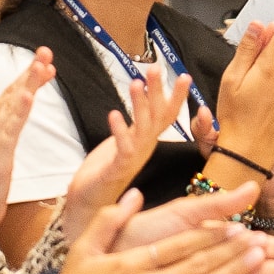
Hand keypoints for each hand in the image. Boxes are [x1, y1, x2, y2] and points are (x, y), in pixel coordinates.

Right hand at [0, 48, 54, 232]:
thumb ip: (2, 139)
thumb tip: (11, 128)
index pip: (8, 97)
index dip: (26, 79)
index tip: (45, 66)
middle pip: (10, 93)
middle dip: (29, 71)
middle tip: (46, 52)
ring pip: (12, 104)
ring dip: (28, 82)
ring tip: (42, 64)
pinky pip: (10, 128)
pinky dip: (20, 109)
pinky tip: (29, 95)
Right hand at [24, 193, 266, 273]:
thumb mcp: (83, 250)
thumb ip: (109, 220)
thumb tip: (135, 194)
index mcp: (130, 265)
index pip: (179, 246)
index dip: (210, 236)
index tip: (234, 226)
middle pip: (198, 266)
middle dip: (231, 252)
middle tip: (257, 240)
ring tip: (257, 261)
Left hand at [57, 62, 188, 244]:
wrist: (89, 205)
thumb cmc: (104, 171)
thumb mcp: (123, 141)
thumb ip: (134, 122)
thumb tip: (141, 97)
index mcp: (147, 141)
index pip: (167, 115)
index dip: (176, 96)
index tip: (184, 76)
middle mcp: (144, 148)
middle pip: (158, 118)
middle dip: (158, 92)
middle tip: (156, 68)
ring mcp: (132, 159)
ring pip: (142, 130)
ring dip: (139, 106)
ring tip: (135, 83)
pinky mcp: (116, 169)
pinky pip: (122, 149)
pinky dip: (120, 131)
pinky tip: (114, 114)